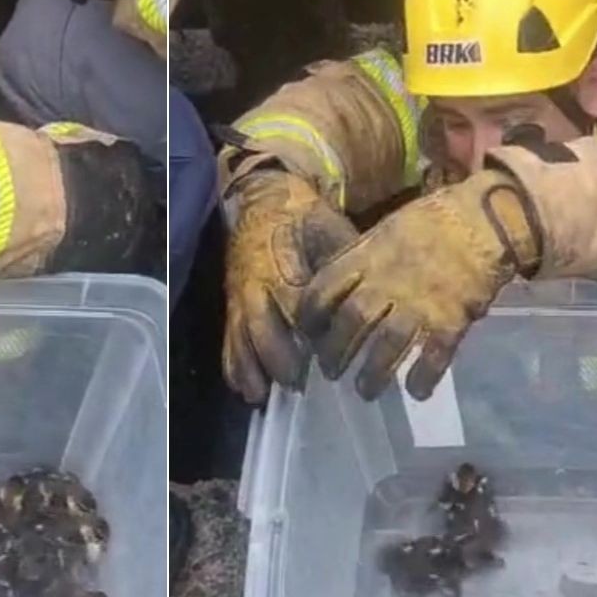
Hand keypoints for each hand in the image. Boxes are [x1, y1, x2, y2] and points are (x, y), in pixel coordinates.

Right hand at [221, 170, 358, 404]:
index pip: (293, 302)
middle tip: (296, 384)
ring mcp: (239, 296)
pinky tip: (245, 389)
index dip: (305, 330)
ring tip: (261, 397)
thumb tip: (368, 294)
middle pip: (260, 326)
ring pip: (240, 337)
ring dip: (250, 368)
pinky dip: (234, 366)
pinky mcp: (232, 305)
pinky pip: (228, 338)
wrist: (265, 200)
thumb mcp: (330, 228)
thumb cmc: (304, 216)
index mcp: (280, 263)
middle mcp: (255, 283)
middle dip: (275, 357)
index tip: (322, 354)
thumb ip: (343, 263)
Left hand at [298, 169, 539, 400]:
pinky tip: (417, 392)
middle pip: (351, 323)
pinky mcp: (452, 319)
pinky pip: (433, 356)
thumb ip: (361, 259)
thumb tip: (337, 287)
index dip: (310, 316)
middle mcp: (387, 282)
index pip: (324, 290)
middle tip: (330, 372)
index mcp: (367, 257)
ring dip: (373, 374)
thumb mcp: (385, 229)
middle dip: (335, 353)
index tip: (306, 334)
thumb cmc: (433, 221)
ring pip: (386, 345)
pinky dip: (423, 377)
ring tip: (364, 392)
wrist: (488, 219)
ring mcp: (420, 302)